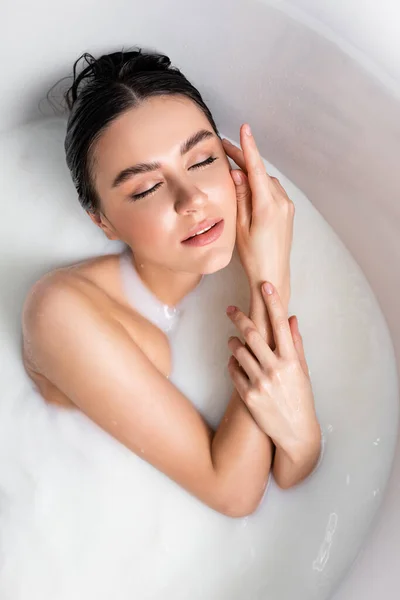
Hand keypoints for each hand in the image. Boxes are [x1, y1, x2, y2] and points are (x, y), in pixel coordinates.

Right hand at [222, 125, 293, 300]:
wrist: (273, 274)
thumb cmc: (254, 256)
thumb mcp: (241, 226)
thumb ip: (240, 198)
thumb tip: (237, 174)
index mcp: (267, 205)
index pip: (257, 168)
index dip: (249, 147)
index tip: (244, 129)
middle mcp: (281, 202)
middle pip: (260, 172)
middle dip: (243, 159)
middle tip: (224, 147)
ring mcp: (286, 206)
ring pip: (266, 181)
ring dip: (250, 172)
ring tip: (231, 168)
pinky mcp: (287, 212)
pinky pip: (272, 191)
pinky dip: (259, 184)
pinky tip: (247, 187)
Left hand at [226, 281, 319, 458]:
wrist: (296, 432)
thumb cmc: (301, 398)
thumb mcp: (303, 370)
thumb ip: (296, 343)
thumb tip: (291, 318)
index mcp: (291, 360)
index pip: (281, 325)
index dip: (273, 303)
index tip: (265, 286)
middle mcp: (275, 369)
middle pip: (252, 334)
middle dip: (239, 317)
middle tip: (230, 309)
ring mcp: (260, 383)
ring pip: (239, 352)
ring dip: (233, 342)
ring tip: (232, 339)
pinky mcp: (248, 396)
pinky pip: (233, 372)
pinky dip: (232, 363)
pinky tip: (234, 361)